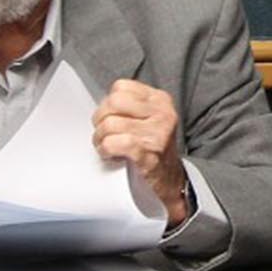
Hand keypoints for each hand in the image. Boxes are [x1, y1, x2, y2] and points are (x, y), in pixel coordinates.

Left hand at [93, 80, 191, 224]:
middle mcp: (161, 113)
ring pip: (109, 124)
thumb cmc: (154, 151)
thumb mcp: (150, 120)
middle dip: (101, 120)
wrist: (170, 183)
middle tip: (105, 134)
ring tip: (108, 147)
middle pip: (112, 103)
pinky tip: (112, 156)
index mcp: (160, 100)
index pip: (121, 87)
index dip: (109, 104)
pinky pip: (113, 143)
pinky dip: (106, 150)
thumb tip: (101, 106)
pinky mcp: (147, 152)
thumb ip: (131, 108)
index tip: (112, 118)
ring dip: (100, 139)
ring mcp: (156, 133)